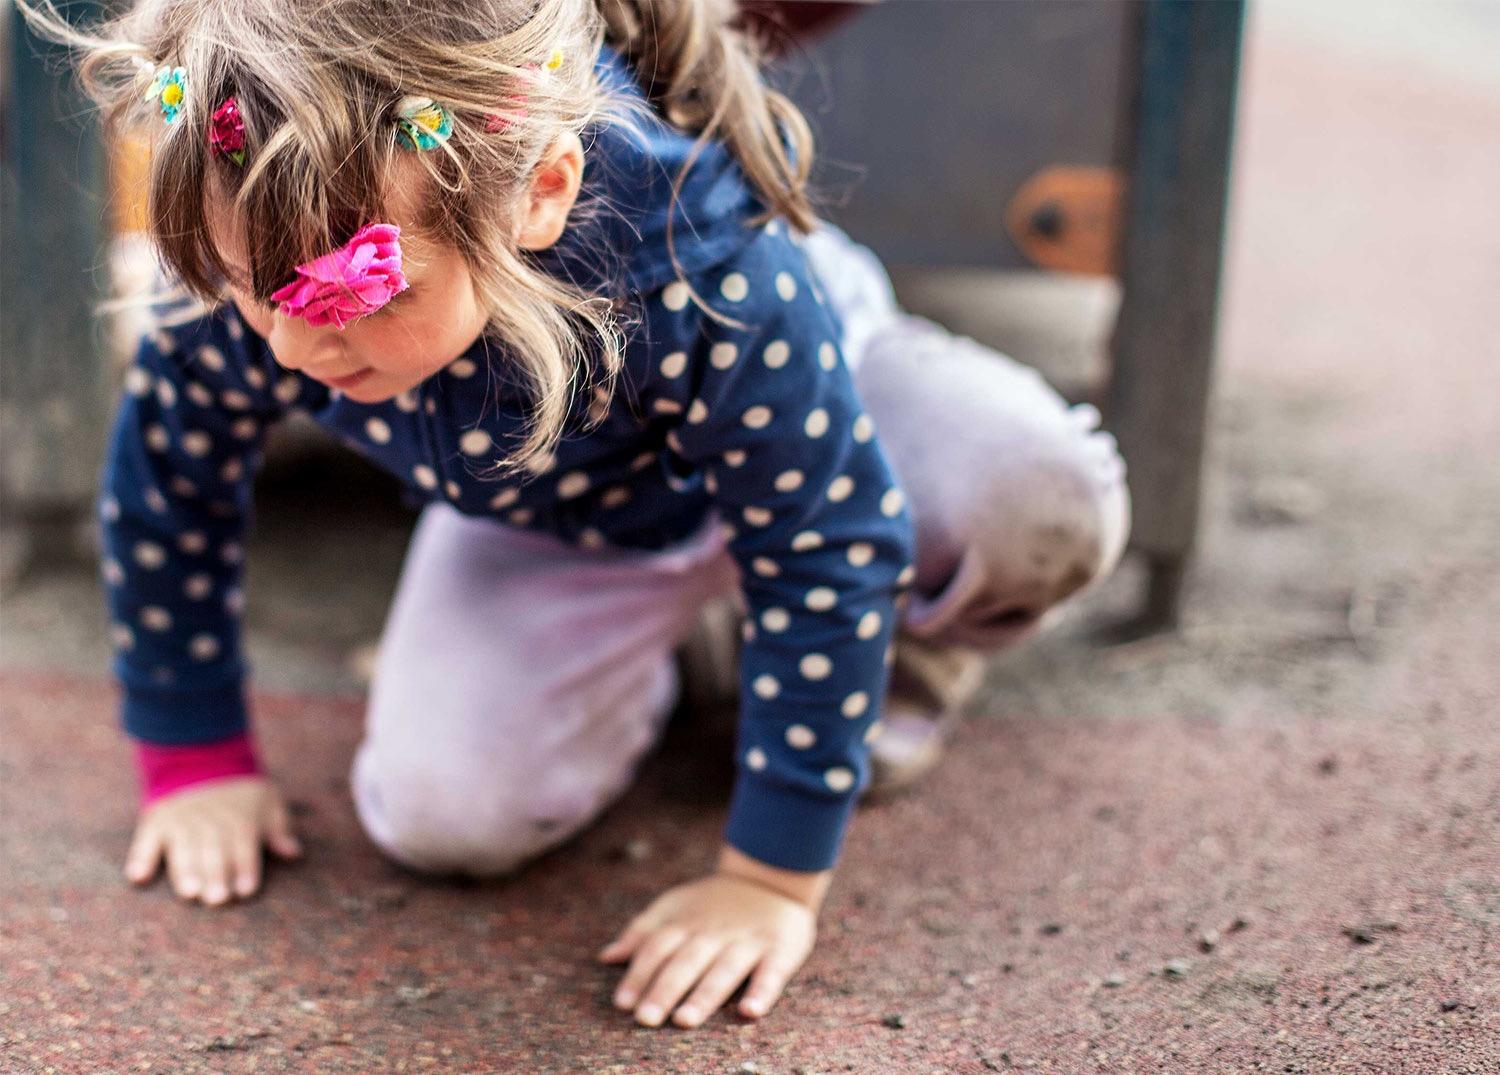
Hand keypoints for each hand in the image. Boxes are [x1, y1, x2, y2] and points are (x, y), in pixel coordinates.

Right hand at [124, 775, 301, 905]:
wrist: (201, 757)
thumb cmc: (241, 792)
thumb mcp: (268, 802)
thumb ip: (279, 829)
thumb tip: (294, 853)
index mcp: (239, 819)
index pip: (244, 847)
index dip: (245, 868)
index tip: (246, 891)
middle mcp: (210, 822)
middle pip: (214, 852)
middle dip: (216, 875)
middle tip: (217, 899)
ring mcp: (181, 822)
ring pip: (183, 849)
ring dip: (186, 871)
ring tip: (189, 893)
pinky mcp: (156, 821)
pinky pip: (146, 840)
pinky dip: (141, 857)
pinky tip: (138, 876)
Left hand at [598, 849, 826, 1027]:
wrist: (771, 875)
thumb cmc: (714, 901)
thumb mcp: (675, 905)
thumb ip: (642, 931)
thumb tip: (607, 957)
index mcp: (686, 923)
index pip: (658, 948)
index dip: (639, 974)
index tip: (622, 1003)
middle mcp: (714, 933)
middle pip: (686, 962)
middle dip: (664, 990)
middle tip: (645, 1019)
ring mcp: (748, 941)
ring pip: (724, 970)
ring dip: (704, 995)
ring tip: (684, 1020)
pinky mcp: (780, 950)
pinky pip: (772, 972)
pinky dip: (762, 990)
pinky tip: (750, 1011)